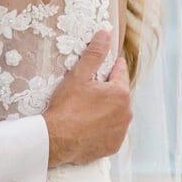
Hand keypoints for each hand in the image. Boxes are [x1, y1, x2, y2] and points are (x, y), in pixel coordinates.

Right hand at [42, 31, 131, 166]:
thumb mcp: (79, 75)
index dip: (109, 66)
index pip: (120, 72)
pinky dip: (102, 127)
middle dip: (106, 90)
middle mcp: (126, 114)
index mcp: (121, 94)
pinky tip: (86, 125)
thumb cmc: (67, 107)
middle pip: (118, 94)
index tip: (101, 66)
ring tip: (85, 108)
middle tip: (86, 90)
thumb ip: (95, 54)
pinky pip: (110, 132)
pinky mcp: (112, 146)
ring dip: (105, 109)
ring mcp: (120, 132)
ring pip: (115, 113)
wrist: (56, 141)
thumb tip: (105, 35)